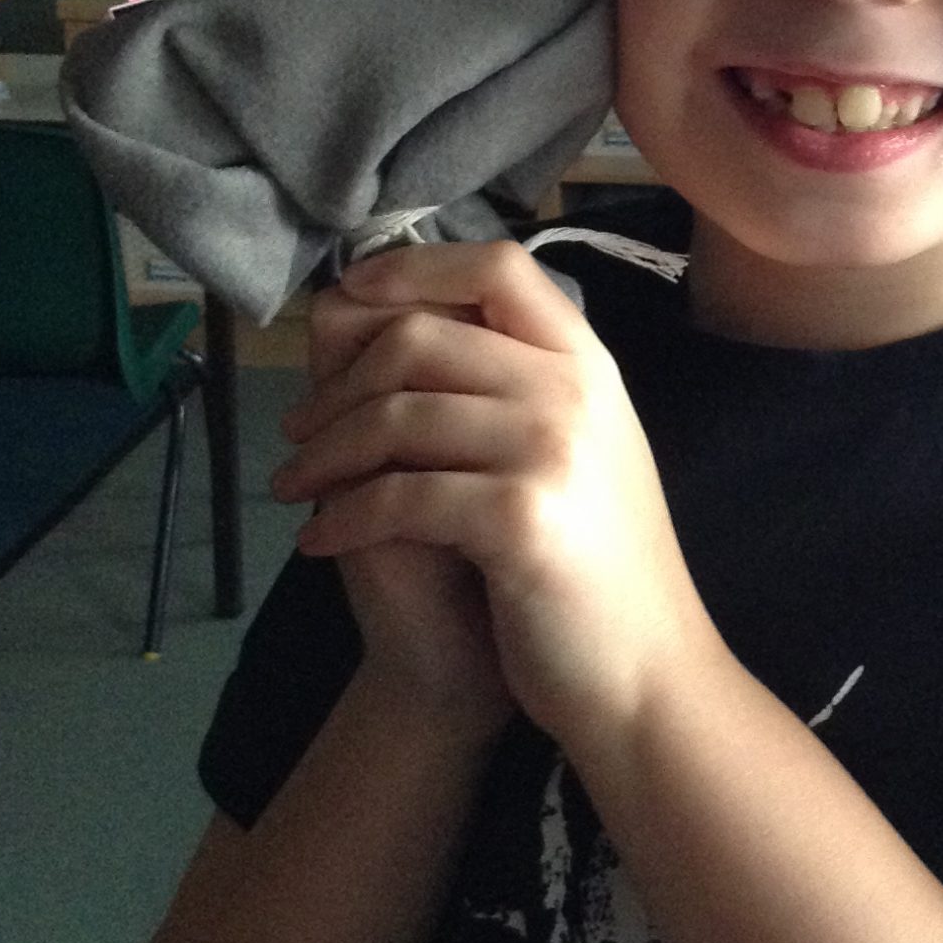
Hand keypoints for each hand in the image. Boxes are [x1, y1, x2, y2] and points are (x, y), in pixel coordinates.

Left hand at [272, 242, 710, 748]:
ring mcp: (553, 450)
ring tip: (296, 489)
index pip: (496, 265)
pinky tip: (320, 542)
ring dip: (324, 454)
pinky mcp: (521, 518)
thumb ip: (511, 386)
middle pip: (421, 336)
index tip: (350, 299)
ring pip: (396, 415)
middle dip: (337, 385)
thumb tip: (392, 326)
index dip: (411, 269)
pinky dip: (342, 517)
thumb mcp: (573, 452)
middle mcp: (576, 390)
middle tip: (297, 434)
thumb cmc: (595, 568)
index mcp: (588, 365)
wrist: (646, 677)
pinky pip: (397, 495)